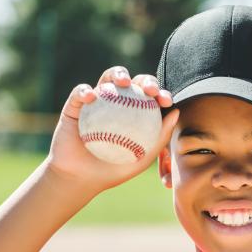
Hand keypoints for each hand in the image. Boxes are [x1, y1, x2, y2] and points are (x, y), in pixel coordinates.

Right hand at [45, 65, 179, 193]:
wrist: (80, 178)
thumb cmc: (113, 171)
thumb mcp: (141, 159)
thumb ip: (160, 137)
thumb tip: (176, 112)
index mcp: (134, 113)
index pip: (150, 98)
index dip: (160, 93)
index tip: (166, 100)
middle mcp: (116, 102)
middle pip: (133, 83)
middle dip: (145, 80)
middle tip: (149, 90)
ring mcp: (96, 101)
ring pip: (108, 78)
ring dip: (118, 74)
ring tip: (124, 82)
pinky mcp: (75, 104)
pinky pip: (80, 92)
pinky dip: (85, 91)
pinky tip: (91, 97)